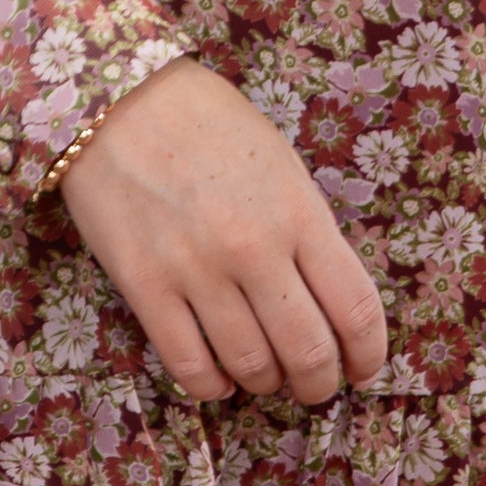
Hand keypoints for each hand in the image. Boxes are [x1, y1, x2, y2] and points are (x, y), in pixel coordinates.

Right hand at [59, 61, 387, 407]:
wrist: (117, 99)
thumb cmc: (207, 124)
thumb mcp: (281, 165)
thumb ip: (307, 231)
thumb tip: (328, 302)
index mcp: (299, 213)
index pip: (355, 309)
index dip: (368, 355)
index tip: (363, 369)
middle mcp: (254, 249)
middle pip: (308, 352)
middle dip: (318, 384)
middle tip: (313, 386)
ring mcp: (196, 271)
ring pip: (251, 367)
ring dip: (265, 384)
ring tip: (263, 375)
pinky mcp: (144, 287)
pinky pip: (188, 367)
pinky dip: (211, 387)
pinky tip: (217, 378)